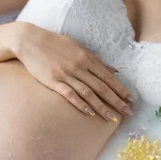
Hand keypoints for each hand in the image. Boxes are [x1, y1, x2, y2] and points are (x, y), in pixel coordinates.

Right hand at [13, 22, 134, 120]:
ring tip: (111, 118)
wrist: (29, 41)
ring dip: (101, 107)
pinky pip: (69, 94)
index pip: (108, 77)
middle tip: (127, 113)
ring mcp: (66, 74)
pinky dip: (80, 104)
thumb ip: (96, 60)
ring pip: (88, 93)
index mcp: (86, 57)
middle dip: (116, 101)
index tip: (131, 100)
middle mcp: (79, 66)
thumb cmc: (55, 43)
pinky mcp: (53, 81)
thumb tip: (114, 70)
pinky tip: (89, 113)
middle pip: (101, 87)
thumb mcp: (78, 47)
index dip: (120, 89)